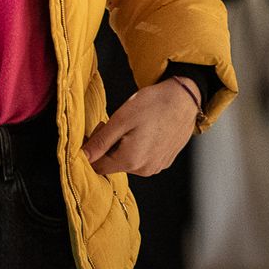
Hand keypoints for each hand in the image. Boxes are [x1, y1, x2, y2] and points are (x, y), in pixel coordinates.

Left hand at [81, 77, 198, 175]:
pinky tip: (144, 130)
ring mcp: (156, 167)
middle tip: (115, 123)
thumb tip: (83, 156)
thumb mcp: (121, 119)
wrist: (184, 99)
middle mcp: (144, 169)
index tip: (101, 128)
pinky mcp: (163, 162)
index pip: (97, 166)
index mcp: (131, 160)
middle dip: (108, 146)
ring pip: (126, 161)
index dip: (92, 148)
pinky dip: (137, 147)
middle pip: (112, 164)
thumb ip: (101, 141)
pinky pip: (141, 159)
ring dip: (122, 146)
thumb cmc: (153, 105)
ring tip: (133, 125)